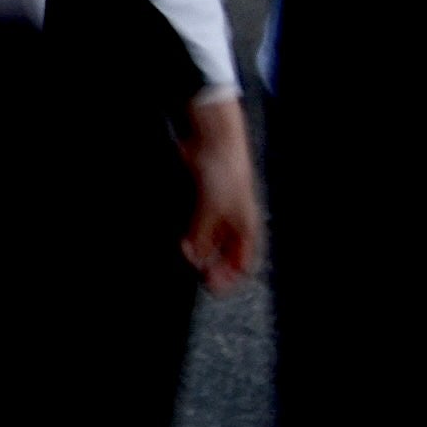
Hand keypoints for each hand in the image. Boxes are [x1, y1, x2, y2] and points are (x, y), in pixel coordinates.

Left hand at [178, 97, 262, 291]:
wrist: (213, 140)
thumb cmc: (225, 173)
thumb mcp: (213, 209)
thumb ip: (202, 235)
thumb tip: (194, 257)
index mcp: (247, 228)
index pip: (243, 263)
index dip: (230, 277)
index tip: (212, 286)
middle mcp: (235, 224)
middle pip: (225, 255)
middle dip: (211, 267)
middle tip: (196, 276)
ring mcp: (220, 213)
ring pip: (210, 243)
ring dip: (199, 252)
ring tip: (185, 257)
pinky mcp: (204, 202)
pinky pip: (198, 227)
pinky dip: (191, 236)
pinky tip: (180, 241)